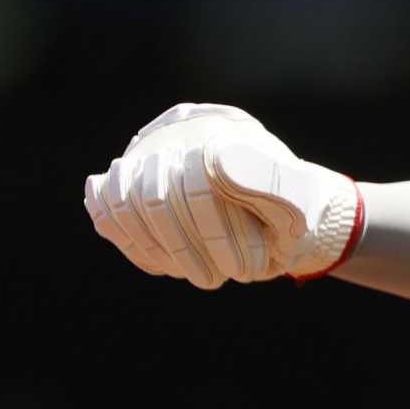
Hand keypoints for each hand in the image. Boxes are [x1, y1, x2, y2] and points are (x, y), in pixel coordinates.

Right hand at [83, 103, 364, 289]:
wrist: (276, 211)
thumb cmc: (294, 208)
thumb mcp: (301, 200)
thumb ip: (274, 182)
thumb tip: (221, 164)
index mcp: (224, 129)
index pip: (198, 178)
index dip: (218, 234)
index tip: (244, 270)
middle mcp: (181, 130)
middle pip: (156, 196)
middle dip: (188, 250)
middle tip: (217, 280)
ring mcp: (149, 151)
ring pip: (126, 203)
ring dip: (161, 252)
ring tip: (198, 275)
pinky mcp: (128, 177)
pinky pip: (109, 210)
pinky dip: (134, 244)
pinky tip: (168, 266)